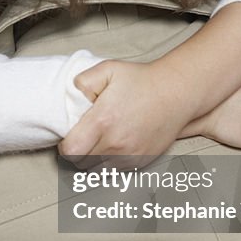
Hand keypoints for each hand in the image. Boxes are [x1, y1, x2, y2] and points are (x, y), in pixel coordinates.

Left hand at [59, 60, 193, 162]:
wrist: (175, 92)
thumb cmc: (141, 80)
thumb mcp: (108, 69)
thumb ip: (83, 81)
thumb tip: (71, 95)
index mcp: (103, 121)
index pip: (71, 151)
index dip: (65, 146)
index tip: (69, 137)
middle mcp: (115, 143)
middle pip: (81, 163)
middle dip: (77, 153)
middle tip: (82, 138)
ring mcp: (129, 155)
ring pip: (96, 171)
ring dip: (91, 160)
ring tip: (96, 143)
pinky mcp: (140, 161)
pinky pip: (114, 171)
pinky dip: (108, 163)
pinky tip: (111, 147)